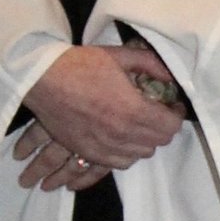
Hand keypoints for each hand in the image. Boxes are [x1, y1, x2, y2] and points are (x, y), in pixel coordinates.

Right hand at [14, 45, 183, 188]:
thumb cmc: (80, 65)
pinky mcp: (87, 152)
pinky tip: (121, 142)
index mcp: (133, 110)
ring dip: (144, 142)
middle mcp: (121, 134)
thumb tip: (171, 76)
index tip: (171, 106)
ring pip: (138, 155)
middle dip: (161, 128)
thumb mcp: (119, 56)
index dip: (176, 115)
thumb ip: (150, 65)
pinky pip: (116, 164)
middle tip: (156, 113)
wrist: (43, 79)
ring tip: (138, 127)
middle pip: (157, 143)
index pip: (170, 126)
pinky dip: (124, 155)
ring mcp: (103, 147)